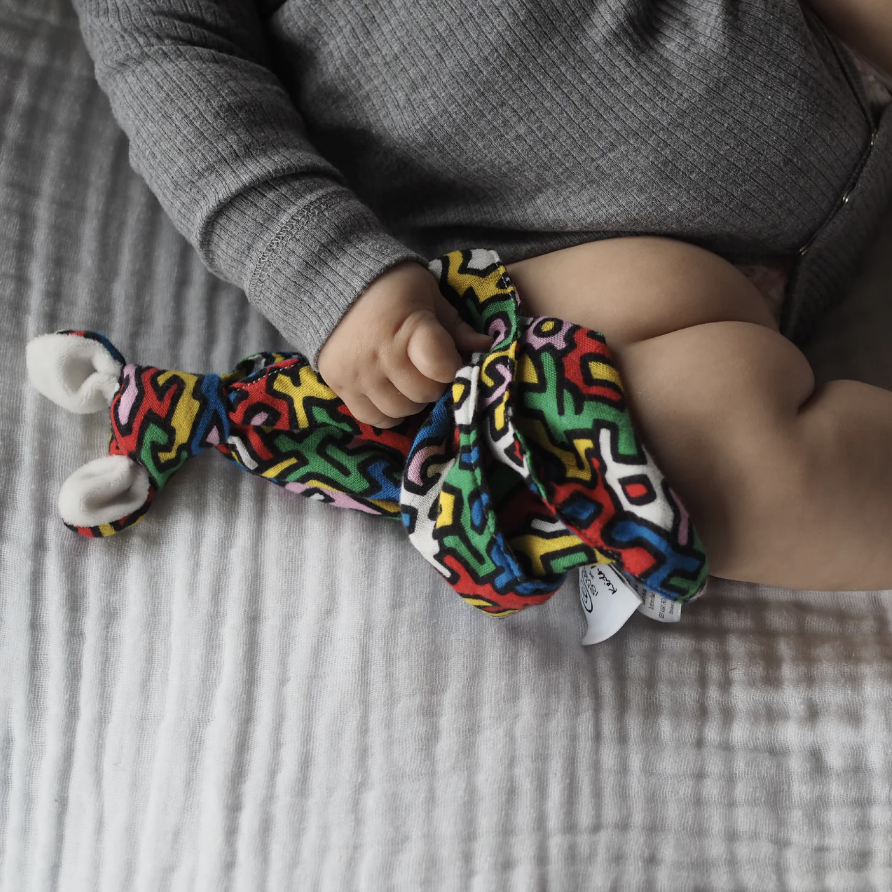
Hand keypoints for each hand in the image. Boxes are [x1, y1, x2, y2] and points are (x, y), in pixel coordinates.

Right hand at [317, 261, 492, 427]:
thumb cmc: (392, 288)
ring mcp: (358, 374)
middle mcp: (380, 355)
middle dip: (433, 384)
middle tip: (427, 369)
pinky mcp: (339, 385)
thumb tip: (487, 347)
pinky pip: (373, 417)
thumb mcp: (429, 296)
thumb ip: (456, 326)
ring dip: (410, 400)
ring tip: (406, 379)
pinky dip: (387, 411)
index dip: (452, 367)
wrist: (331, 280)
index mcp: (409, 327)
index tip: (449, 359)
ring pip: (400, 411)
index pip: (442, 368)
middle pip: (425, 394)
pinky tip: (389, 391)